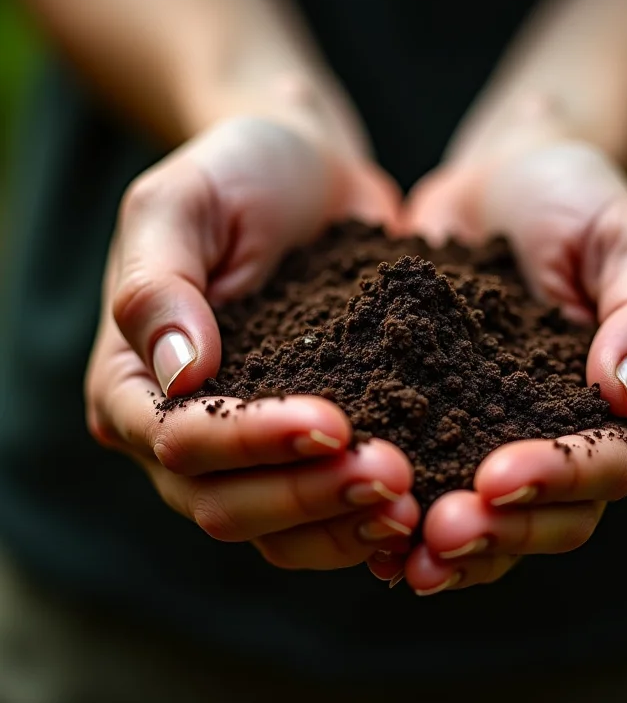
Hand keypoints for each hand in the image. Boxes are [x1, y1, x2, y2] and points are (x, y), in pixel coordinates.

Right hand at [86, 116, 419, 569]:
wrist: (309, 173)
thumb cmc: (238, 173)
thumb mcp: (181, 202)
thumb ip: (159, 284)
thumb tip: (176, 375)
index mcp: (134, 380)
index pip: (176, 439)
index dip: (248, 443)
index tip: (329, 421)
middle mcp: (182, 431)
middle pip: (224, 503)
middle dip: (306, 495)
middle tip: (391, 474)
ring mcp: (246, 450)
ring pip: (275, 529)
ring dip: (341, 524)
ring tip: (411, 505)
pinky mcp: (303, 449)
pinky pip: (322, 513)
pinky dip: (361, 522)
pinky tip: (415, 511)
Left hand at [369, 129, 626, 592]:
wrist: (499, 183)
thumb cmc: (572, 199)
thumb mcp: (624, 236)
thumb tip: (626, 391)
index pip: (608, 464)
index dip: (558, 480)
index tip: (496, 476)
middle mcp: (568, 438)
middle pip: (551, 515)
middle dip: (498, 531)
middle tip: (439, 533)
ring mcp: (504, 438)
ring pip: (492, 521)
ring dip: (450, 548)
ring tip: (397, 555)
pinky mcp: (446, 426)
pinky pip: (433, 487)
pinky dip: (406, 519)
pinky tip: (368, 536)